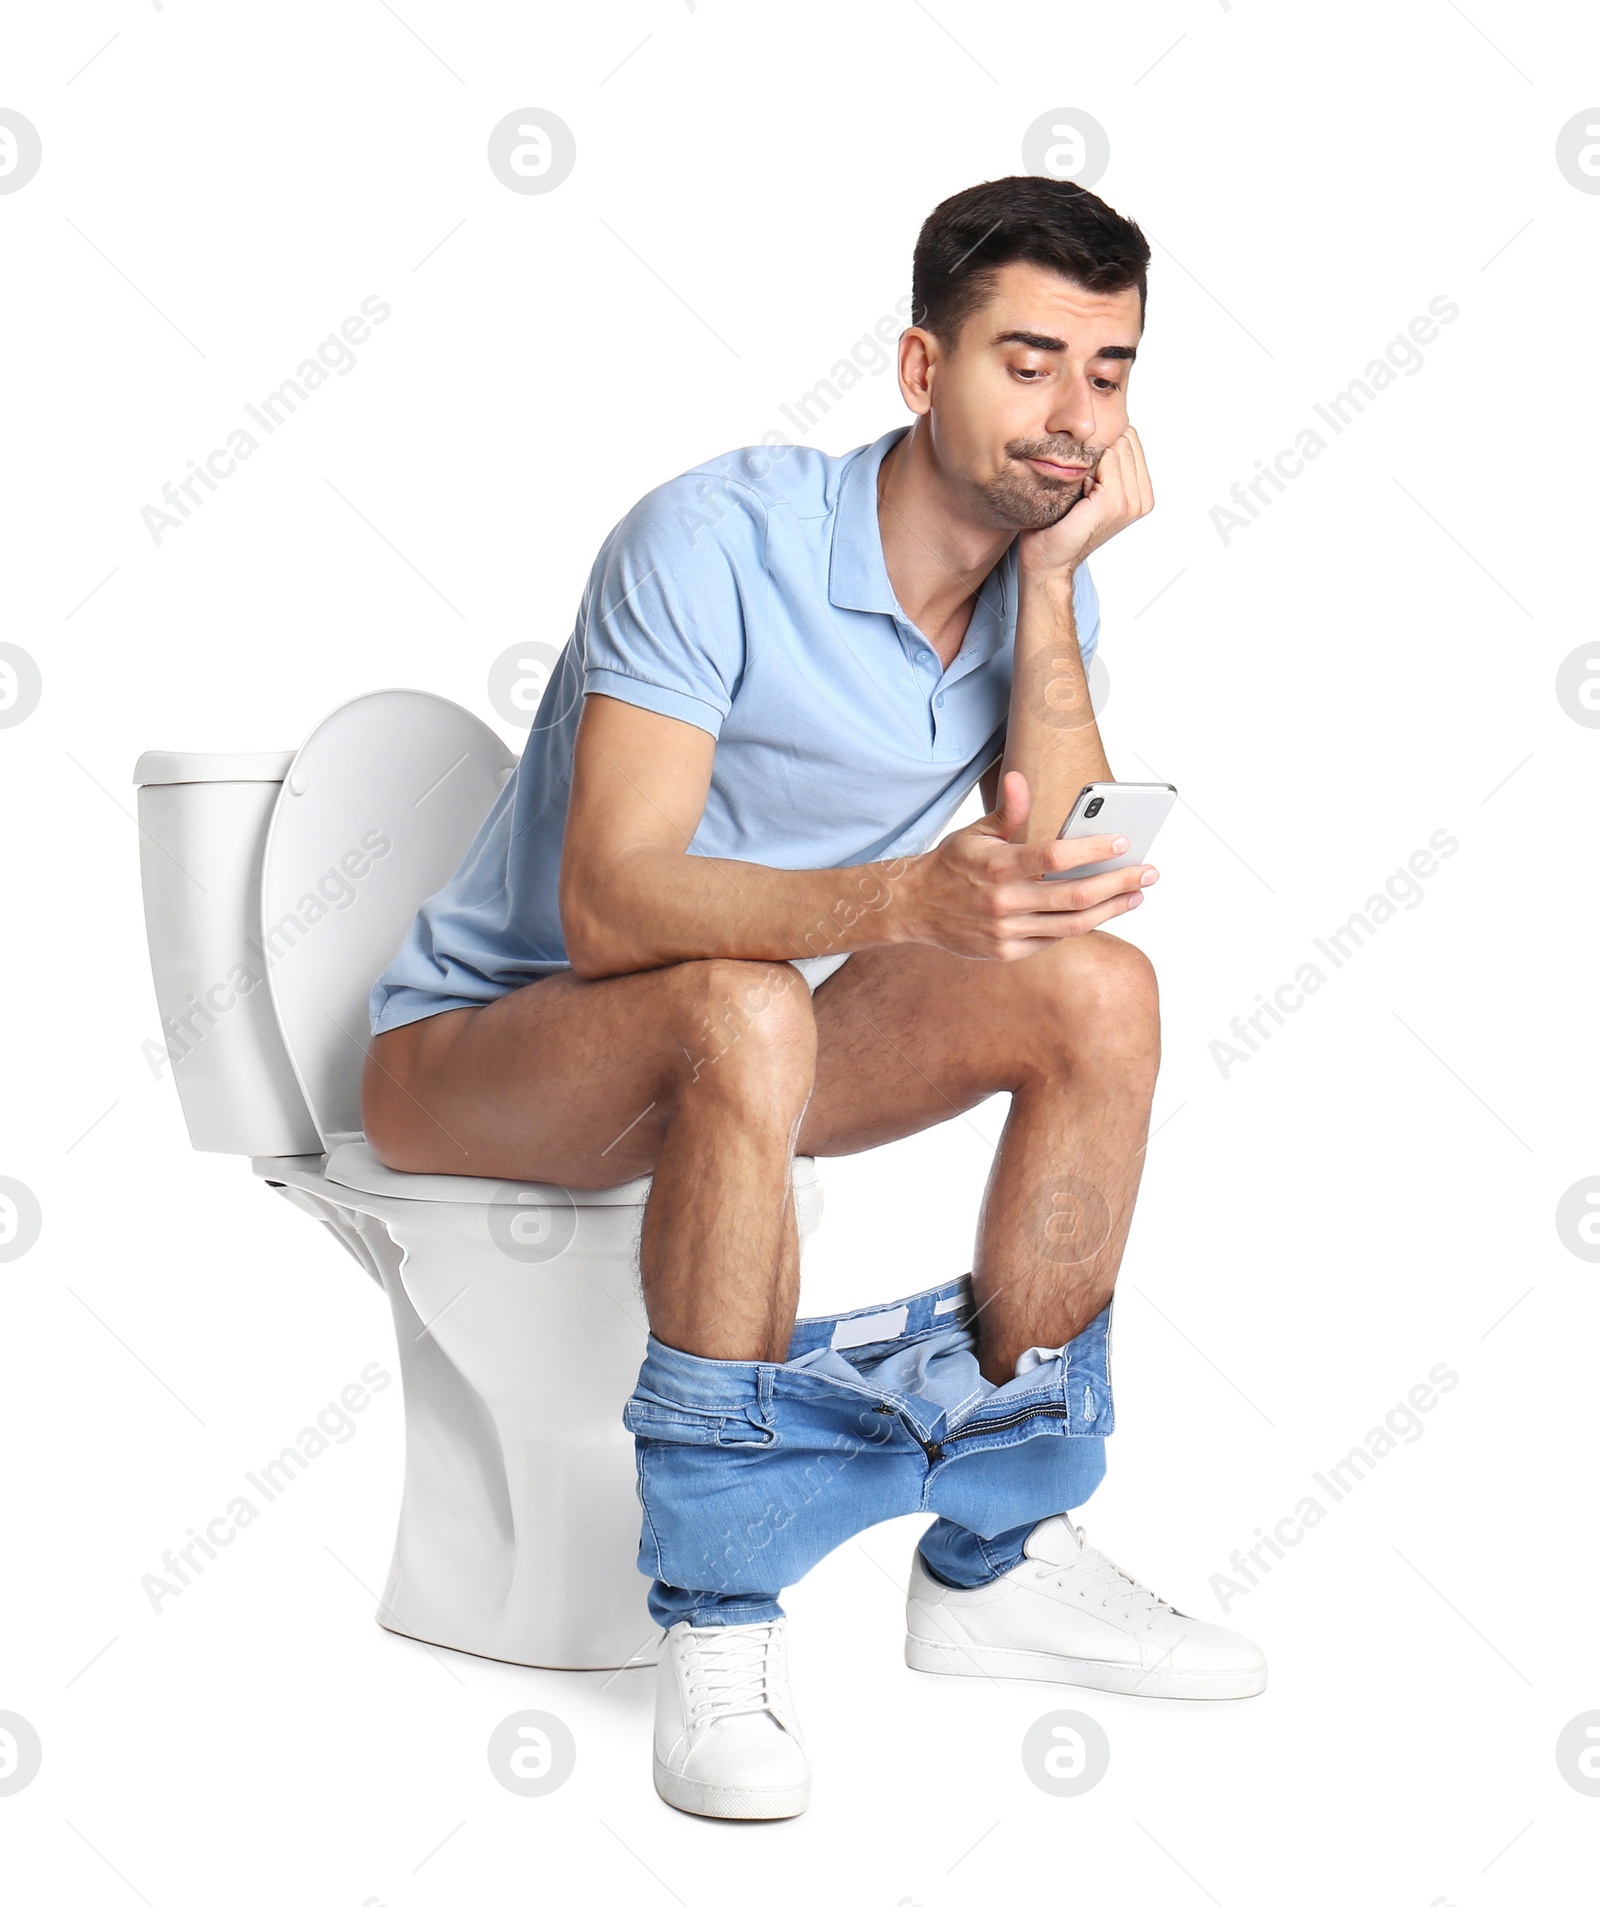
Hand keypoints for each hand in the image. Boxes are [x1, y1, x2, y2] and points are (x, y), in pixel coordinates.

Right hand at [899, 771, 1156, 959]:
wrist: (914, 907)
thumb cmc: (953, 863)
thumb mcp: (977, 832)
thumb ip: (1008, 811)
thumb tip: (1021, 778)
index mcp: (999, 866)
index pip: (1056, 857)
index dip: (1093, 851)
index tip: (1123, 841)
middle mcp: (1004, 901)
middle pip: (1076, 896)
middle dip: (1120, 883)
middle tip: (1149, 872)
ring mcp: (1007, 931)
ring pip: (1073, 924)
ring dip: (1111, 909)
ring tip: (1136, 895)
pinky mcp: (1007, 952)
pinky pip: (1054, 940)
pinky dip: (1082, 925)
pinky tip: (1102, 911)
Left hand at [1018, 424, 1153, 578]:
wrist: (1046, 560)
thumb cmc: (1059, 525)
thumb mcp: (1087, 487)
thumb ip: (1103, 463)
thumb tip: (1101, 427)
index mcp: (1141, 494)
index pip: (1130, 438)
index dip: (1103, 446)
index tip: (1086, 475)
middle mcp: (1142, 499)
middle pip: (1126, 439)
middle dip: (1099, 450)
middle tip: (1081, 484)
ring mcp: (1131, 502)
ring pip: (1117, 446)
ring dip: (1091, 460)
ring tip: (1080, 491)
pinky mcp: (1115, 503)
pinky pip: (1107, 459)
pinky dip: (1086, 469)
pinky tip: (1077, 492)